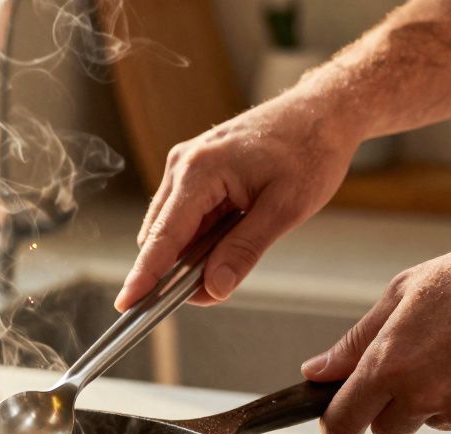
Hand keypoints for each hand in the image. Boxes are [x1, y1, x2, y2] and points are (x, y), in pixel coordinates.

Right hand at [117, 94, 361, 309]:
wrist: (323, 112)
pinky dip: (200, 235)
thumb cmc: (310, 151)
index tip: (128, 305)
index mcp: (200, 171)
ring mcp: (185, 164)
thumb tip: (215, 288)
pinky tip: (233, 232)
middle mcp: (182, 165)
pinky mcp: (194, 168)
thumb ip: (245, 250)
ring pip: (170, 227)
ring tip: (237, 249)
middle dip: (176, 270)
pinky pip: (184, 214)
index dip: (145, 275)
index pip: (163, 237)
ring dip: (192, 252)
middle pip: (160, 236)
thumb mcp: (286, 208)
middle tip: (216, 289)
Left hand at [301, 233, 450, 433]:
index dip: (335, 423)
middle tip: (410, 366)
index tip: (337, 416)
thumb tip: (314, 372)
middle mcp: (421, 397)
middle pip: (384, 430)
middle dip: (386, 408)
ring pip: (425, 422)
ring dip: (427, 402)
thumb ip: (355, 341)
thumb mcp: (404, 294)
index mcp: (390, 365)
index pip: (342, 422)